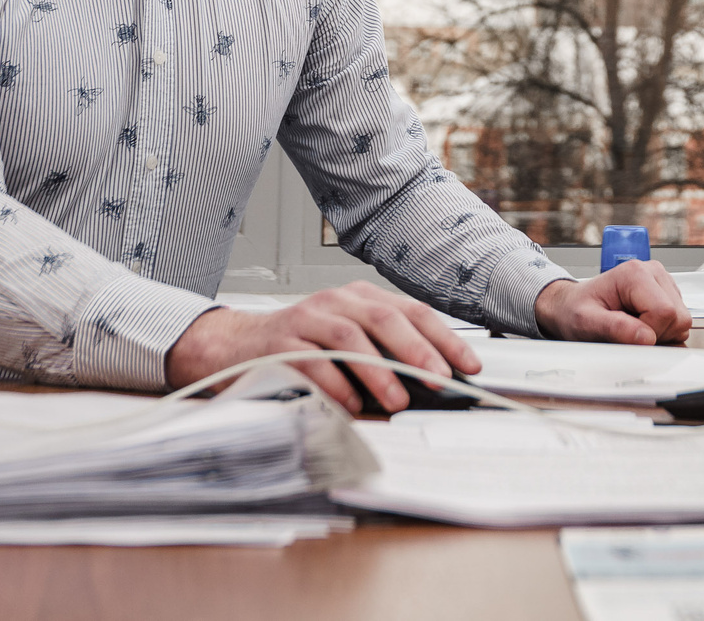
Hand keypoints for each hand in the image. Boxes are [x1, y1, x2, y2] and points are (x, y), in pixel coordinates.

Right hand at [165, 281, 479, 412]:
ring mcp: (306, 319)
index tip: (467, 365)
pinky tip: (350, 404)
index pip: (411, 311)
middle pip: (384, 318)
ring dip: (378, 370)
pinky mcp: (280, 343)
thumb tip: (431, 386)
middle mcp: (336, 302)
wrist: (236, 346)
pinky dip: (335, 383)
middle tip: (437, 380)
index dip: (443, 338)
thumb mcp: (348, 344)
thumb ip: (384, 356)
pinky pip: (311, 360)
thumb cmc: (301, 348)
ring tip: (397, 398)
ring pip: (350, 337)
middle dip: (416, 350)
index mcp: (360, 299)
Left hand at [535, 261, 690, 345]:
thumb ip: (615, 329)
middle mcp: (653, 272)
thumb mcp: (586, 322)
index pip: (665, 312)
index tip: (626, 334)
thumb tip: (646, 337)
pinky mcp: (667, 294)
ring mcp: (662, 282)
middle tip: (629, 332)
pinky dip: (663, 331)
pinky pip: (678, 322)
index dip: (649, 333)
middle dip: (658, 334)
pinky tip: (641, 325)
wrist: (571, 306)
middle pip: (679, 317)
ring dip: (661, 334)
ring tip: (633, 327)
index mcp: (635, 273)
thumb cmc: (576, 310)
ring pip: (682, 321)